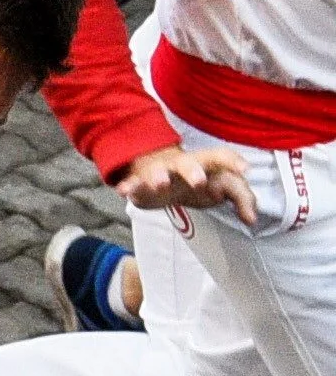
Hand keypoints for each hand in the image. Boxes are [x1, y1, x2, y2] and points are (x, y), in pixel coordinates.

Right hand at [114, 145, 257, 221]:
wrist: (160, 174)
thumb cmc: (197, 181)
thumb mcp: (221, 186)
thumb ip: (241, 198)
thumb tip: (251, 219)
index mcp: (206, 163)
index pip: (221, 157)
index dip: (233, 162)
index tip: (244, 170)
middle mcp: (183, 165)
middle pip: (189, 163)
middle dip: (193, 171)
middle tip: (199, 182)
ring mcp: (161, 172)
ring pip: (160, 171)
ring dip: (160, 176)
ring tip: (161, 184)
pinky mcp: (141, 182)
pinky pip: (134, 184)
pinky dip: (129, 186)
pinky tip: (124, 191)